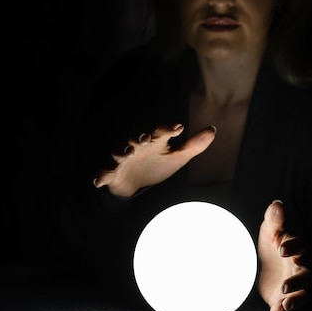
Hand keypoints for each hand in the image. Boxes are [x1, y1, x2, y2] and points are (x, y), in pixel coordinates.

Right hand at [93, 123, 215, 197]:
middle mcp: (137, 147)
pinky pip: (105, 172)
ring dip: (122, 150)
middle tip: (146, 138)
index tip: (178, 128)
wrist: (136, 183)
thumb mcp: (177, 157)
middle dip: (140, 137)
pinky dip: (101, 175)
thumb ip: (194, 145)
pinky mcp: (112, 173)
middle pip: (136, 137)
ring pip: (119, 151)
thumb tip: (212, 130)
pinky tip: (99, 180)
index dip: (168, 129)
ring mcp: (123, 160)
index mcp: (154, 141)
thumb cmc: (157, 164)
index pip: (161, 131)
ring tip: (127, 152)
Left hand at [257, 200, 310, 310]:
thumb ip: (274, 220)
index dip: (293, 247)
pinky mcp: (281, 301)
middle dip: (297, 281)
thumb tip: (276, 204)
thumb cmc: (272, 245)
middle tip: (285, 285)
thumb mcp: (269, 231)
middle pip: (305, 277)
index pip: (300, 248)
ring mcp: (291, 288)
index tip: (282, 247)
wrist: (265, 264)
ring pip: (300, 297)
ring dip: (295, 301)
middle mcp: (297, 271)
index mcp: (295, 252)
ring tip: (286, 305)